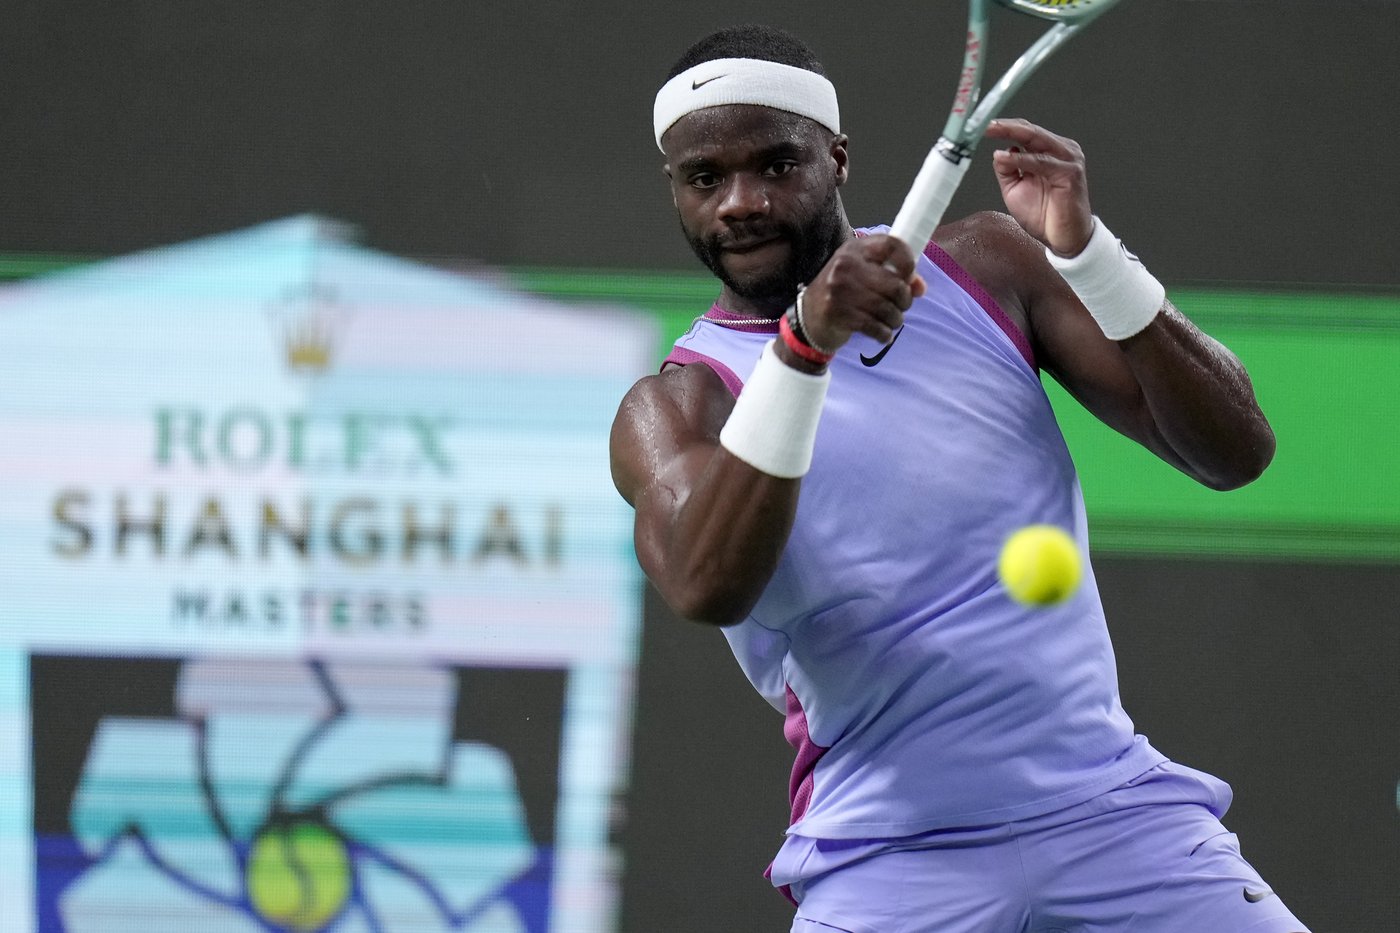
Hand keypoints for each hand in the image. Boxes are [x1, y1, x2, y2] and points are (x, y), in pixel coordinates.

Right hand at [797, 235, 926, 353]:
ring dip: (895, 320)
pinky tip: (883, 336)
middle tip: (901, 307)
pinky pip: (875, 326)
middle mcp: (846, 265)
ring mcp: (840, 289)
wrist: (808, 318)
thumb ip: (894, 277)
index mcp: (855, 249)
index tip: (909, 277)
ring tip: (892, 323)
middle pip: (895, 283)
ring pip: (887, 308)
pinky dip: (884, 334)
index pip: (891, 244)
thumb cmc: (843, 294)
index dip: (908, 261)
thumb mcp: (864, 277)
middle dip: (905, 300)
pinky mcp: (838, 313)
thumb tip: (920, 288)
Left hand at [985, 118, 1093, 257]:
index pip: (1026, 133)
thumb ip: (1007, 170)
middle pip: (1031, 131)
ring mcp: (1068, 160)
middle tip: (986, 125)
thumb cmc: (1045, 215)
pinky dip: (1021, 159)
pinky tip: (1004, 157)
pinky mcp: (1070, 173)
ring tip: (992, 132)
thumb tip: (999, 153)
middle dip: (1006, 126)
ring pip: (1036, 140)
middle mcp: (1061, 151)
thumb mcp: (1016, 189)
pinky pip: (1041, 162)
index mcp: (1050, 152)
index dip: (1005, 128)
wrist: (1065, 238)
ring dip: (1012, 134)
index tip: (984, 127)